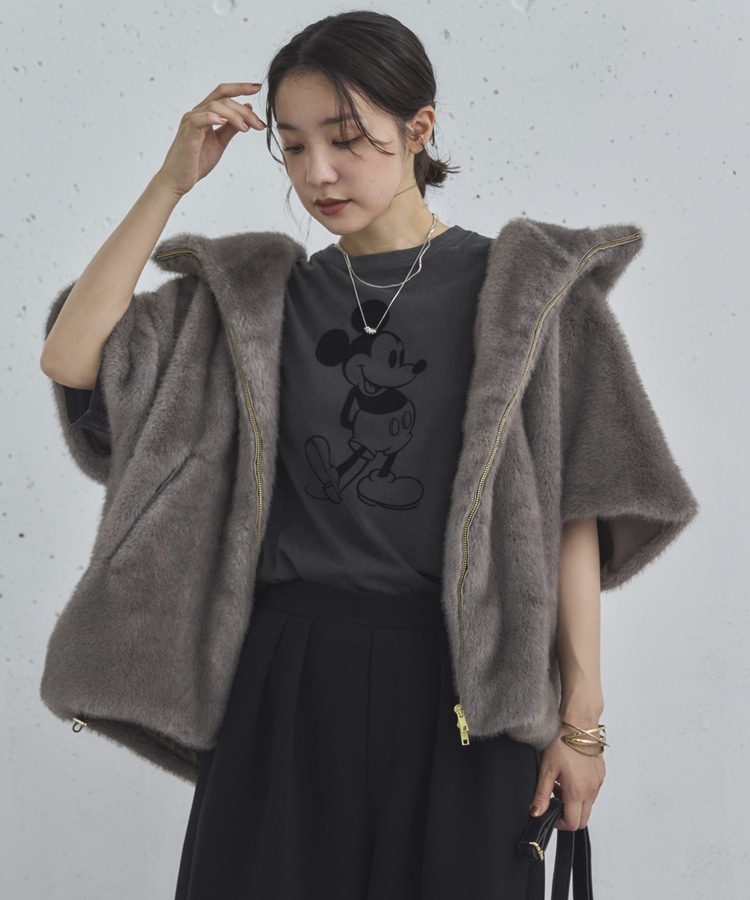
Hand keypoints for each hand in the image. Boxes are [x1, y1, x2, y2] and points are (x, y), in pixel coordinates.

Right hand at [154, 83, 266, 198]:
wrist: (178, 180)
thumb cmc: (196, 162)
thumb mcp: (220, 142)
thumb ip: (231, 127)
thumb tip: (247, 110)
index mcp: (204, 114)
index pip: (223, 93)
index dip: (240, 88)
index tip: (258, 88)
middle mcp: (196, 113)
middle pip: (223, 98)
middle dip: (244, 109)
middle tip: (259, 124)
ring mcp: (190, 122)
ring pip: (215, 106)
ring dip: (235, 116)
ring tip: (246, 129)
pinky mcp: (188, 134)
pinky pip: (199, 119)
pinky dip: (213, 118)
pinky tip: (224, 122)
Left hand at [529, 726, 604, 829]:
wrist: (578, 724)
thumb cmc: (562, 742)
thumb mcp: (547, 768)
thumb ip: (542, 794)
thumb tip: (536, 813)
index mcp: (577, 792)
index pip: (572, 823)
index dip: (559, 823)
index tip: (550, 813)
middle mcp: (591, 790)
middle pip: (582, 818)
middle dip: (568, 815)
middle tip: (555, 799)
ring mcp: (597, 783)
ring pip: (588, 805)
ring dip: (574, 802)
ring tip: (560, 784)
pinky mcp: (600, 775)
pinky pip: (592, 792)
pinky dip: (581, 791)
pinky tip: (570, 776)